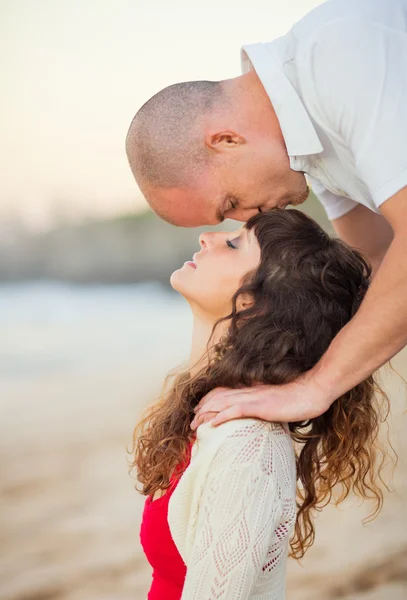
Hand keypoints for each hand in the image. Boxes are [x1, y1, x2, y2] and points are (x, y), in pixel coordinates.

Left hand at [190, 375, 331, 429]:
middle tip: (191, 420)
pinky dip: (221, 417)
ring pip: (222, 403)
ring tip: (194, 424)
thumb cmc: (300, 398)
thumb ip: (267, 406)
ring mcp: (253, 398)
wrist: (313, 391)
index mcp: (253, 390)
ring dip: (205, 414)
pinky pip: (235, 411)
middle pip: (218, 397)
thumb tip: (263, 414)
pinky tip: (211, 425)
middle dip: (202, 408)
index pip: (225, 392)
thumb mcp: (279, 402)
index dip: (210, 400)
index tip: (200, 410)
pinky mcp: (260, 406)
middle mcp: (249, 392)